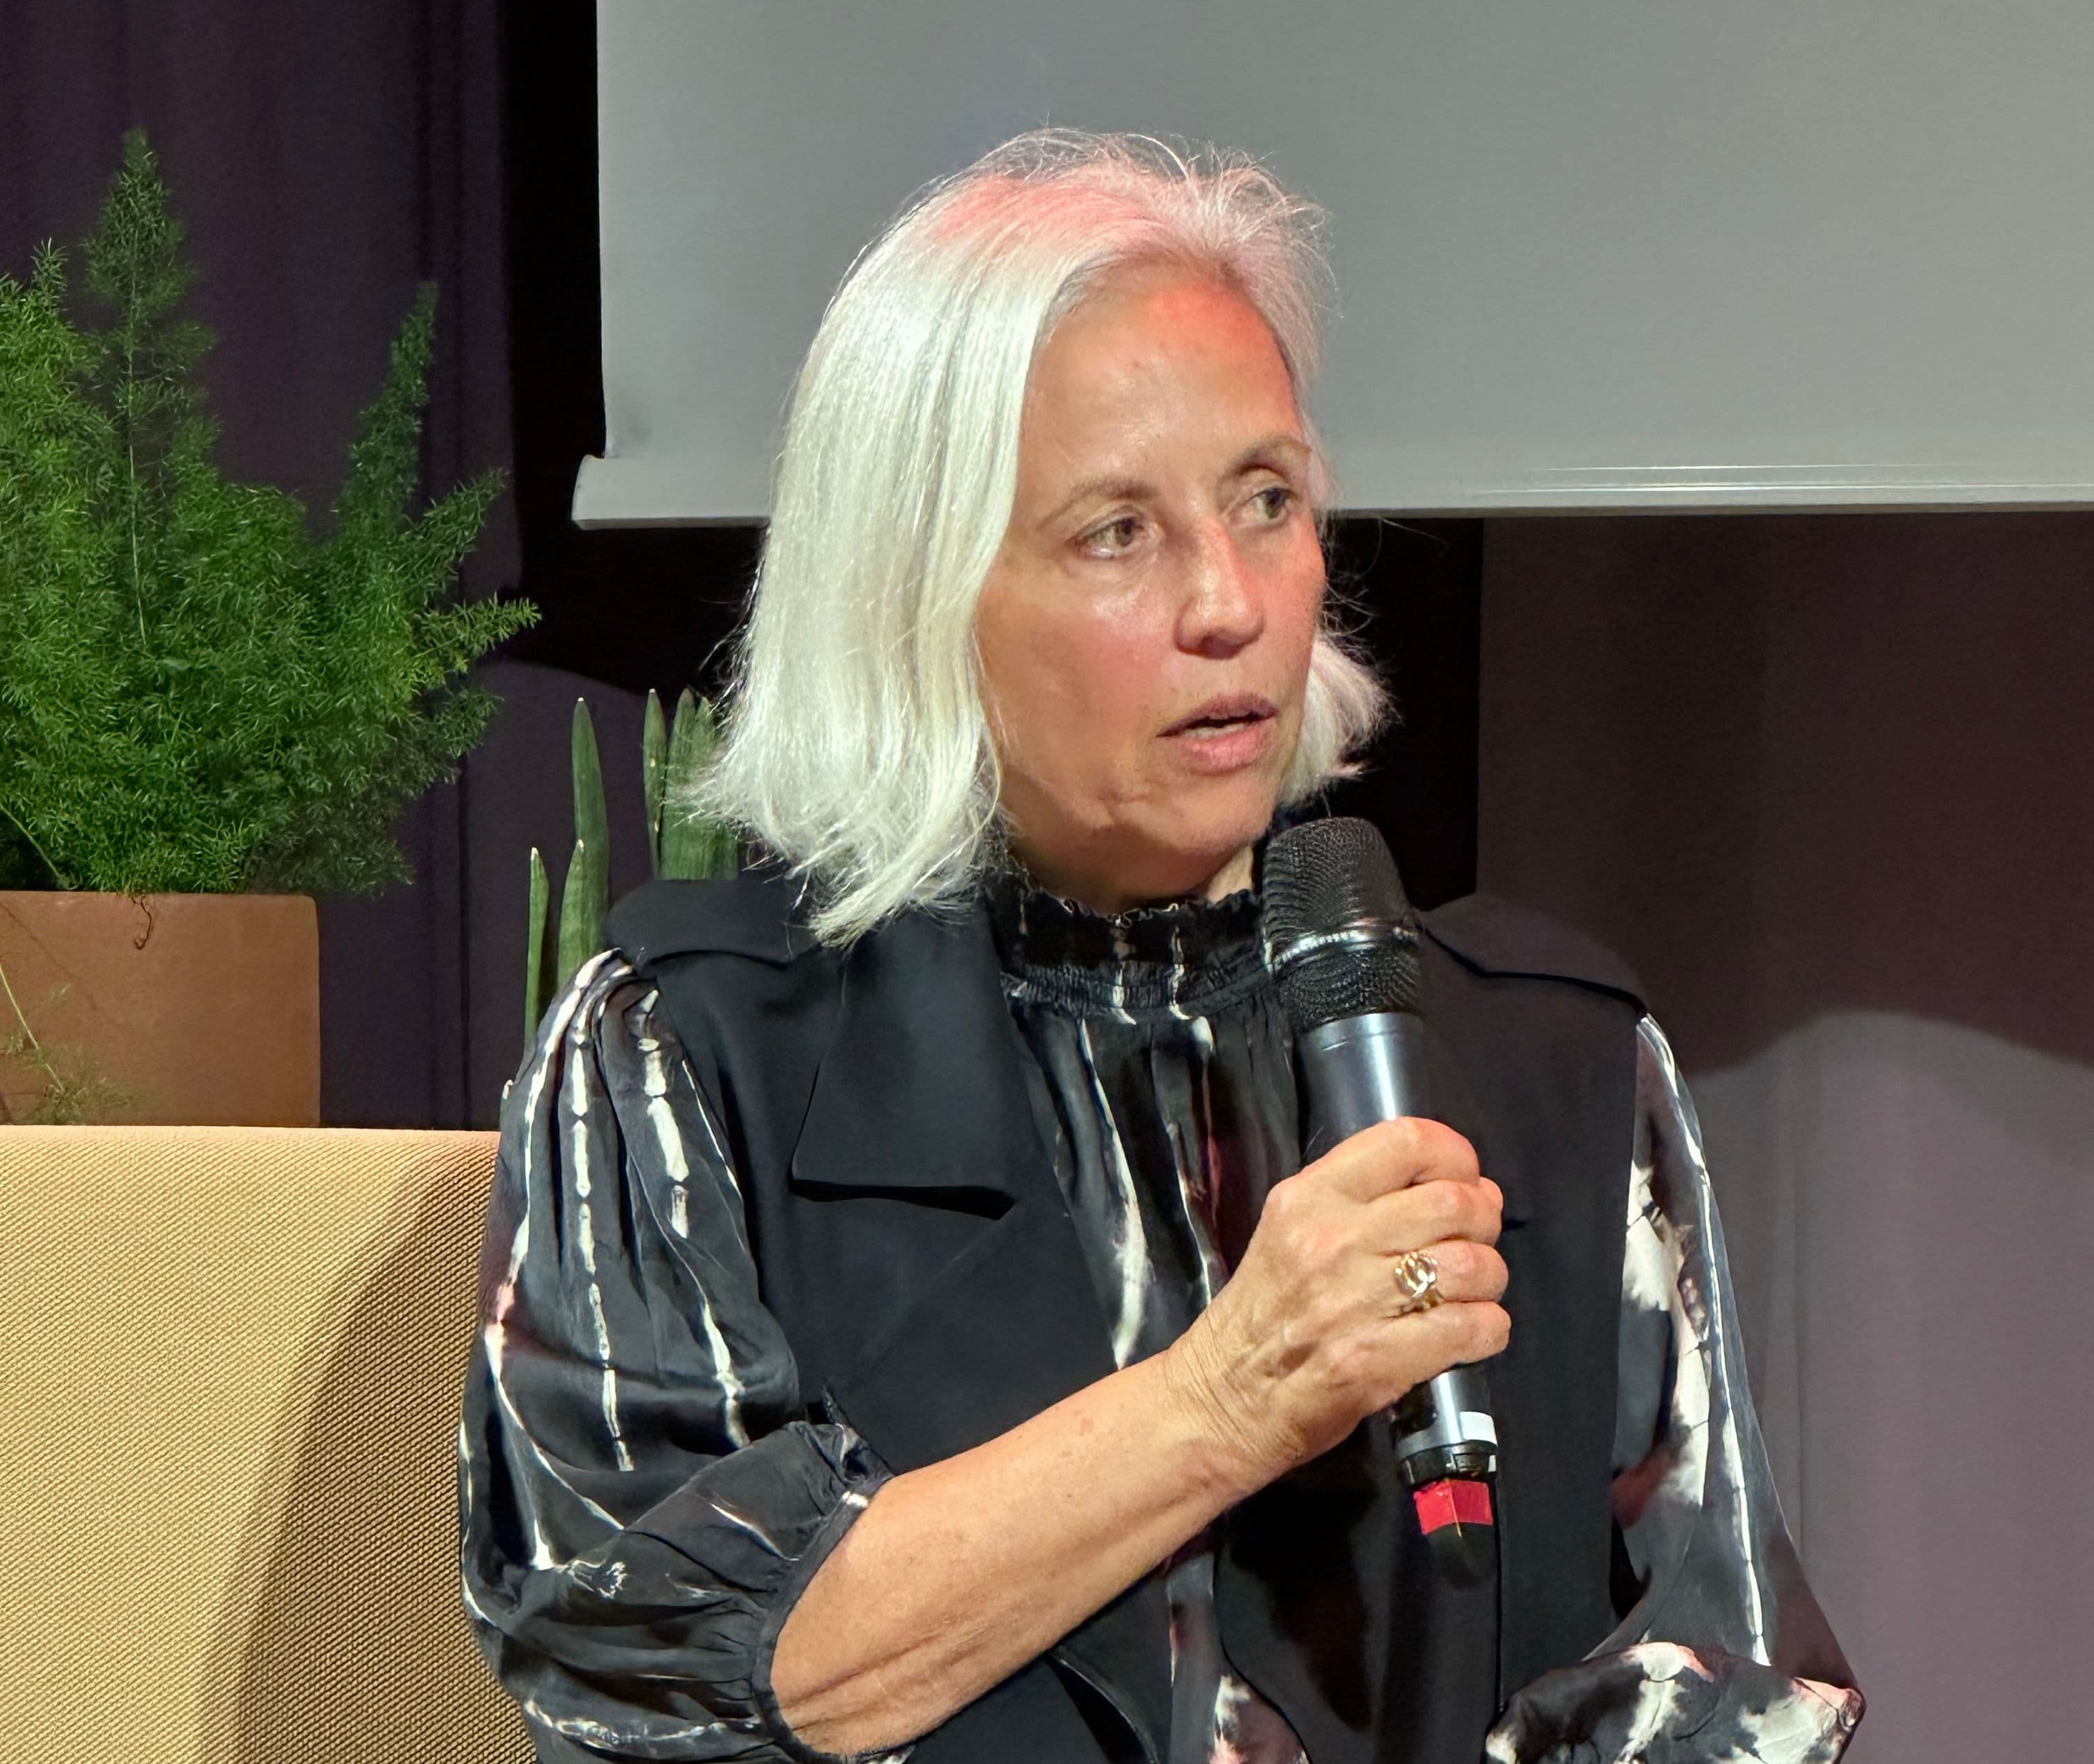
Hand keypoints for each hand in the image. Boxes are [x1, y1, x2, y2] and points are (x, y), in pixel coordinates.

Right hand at [1161, 1117, 1508, 1489]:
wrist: (1223, 1398)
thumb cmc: (1264, 1313)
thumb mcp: (1291, 1230)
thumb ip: (1364, 1202)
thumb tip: (1465, 1190)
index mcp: (1311, 1197)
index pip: (1406, 1142)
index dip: (1456, 1156)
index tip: (1463, 1180)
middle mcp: (1333, 1239)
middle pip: (1453, 1202)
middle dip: (1483, 1221)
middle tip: (1474, 1243)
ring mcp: (1355, 1301)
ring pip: (1471, 1265)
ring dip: (1488, 1280)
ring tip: (1471, 1293)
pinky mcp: (1377, 1360)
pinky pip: (1470, 1328)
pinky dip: (1488, 1329)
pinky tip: (1471, 1333)